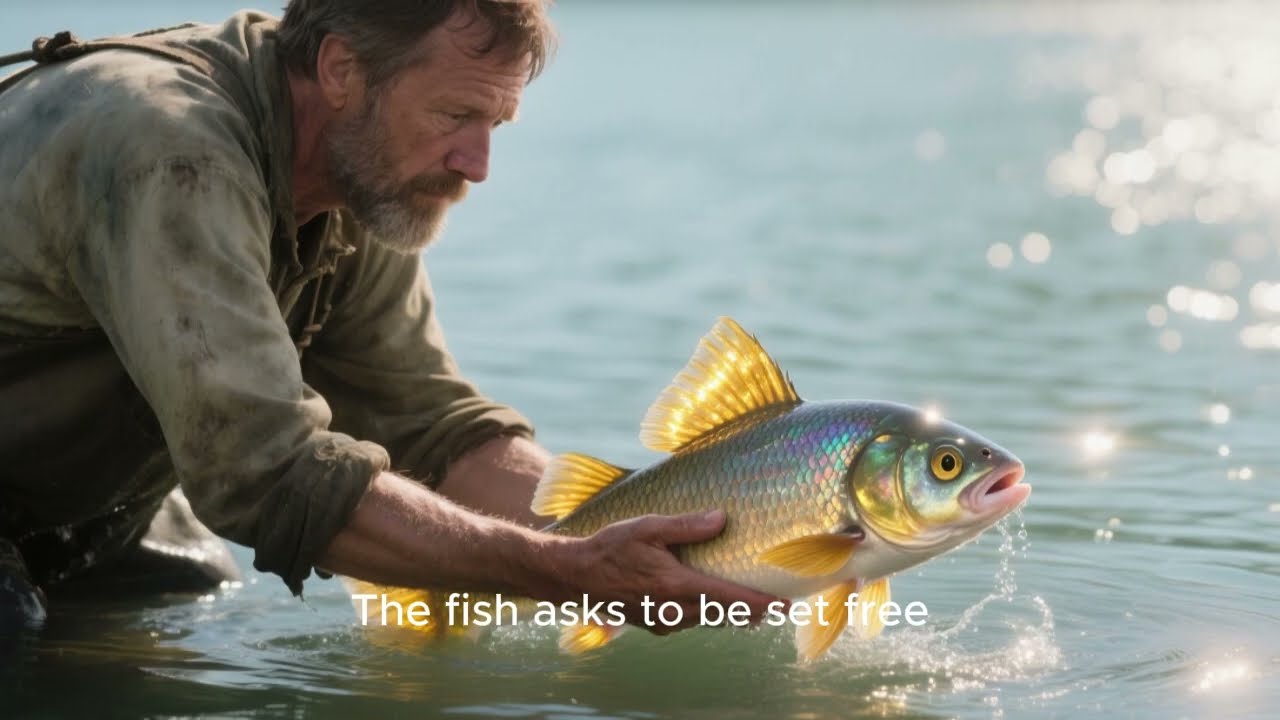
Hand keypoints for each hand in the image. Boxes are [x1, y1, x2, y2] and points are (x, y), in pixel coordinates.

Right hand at [560, 510, 782, 634]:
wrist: (575, 577)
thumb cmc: (610, 547)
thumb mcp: (647, 527)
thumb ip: (686, 525)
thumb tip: (722, 518)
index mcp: (676, 586)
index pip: (729, 599)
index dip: (760, 603)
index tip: (785, 605)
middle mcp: (674, 611)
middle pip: (725, 615)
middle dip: (753, 611)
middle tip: (780, 604)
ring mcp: (664, 621)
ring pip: (710, 620)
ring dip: (732, 614)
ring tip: (755, 605)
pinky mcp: (655, 624)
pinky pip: (691, 621)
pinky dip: (709, 613)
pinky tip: (713, 603)